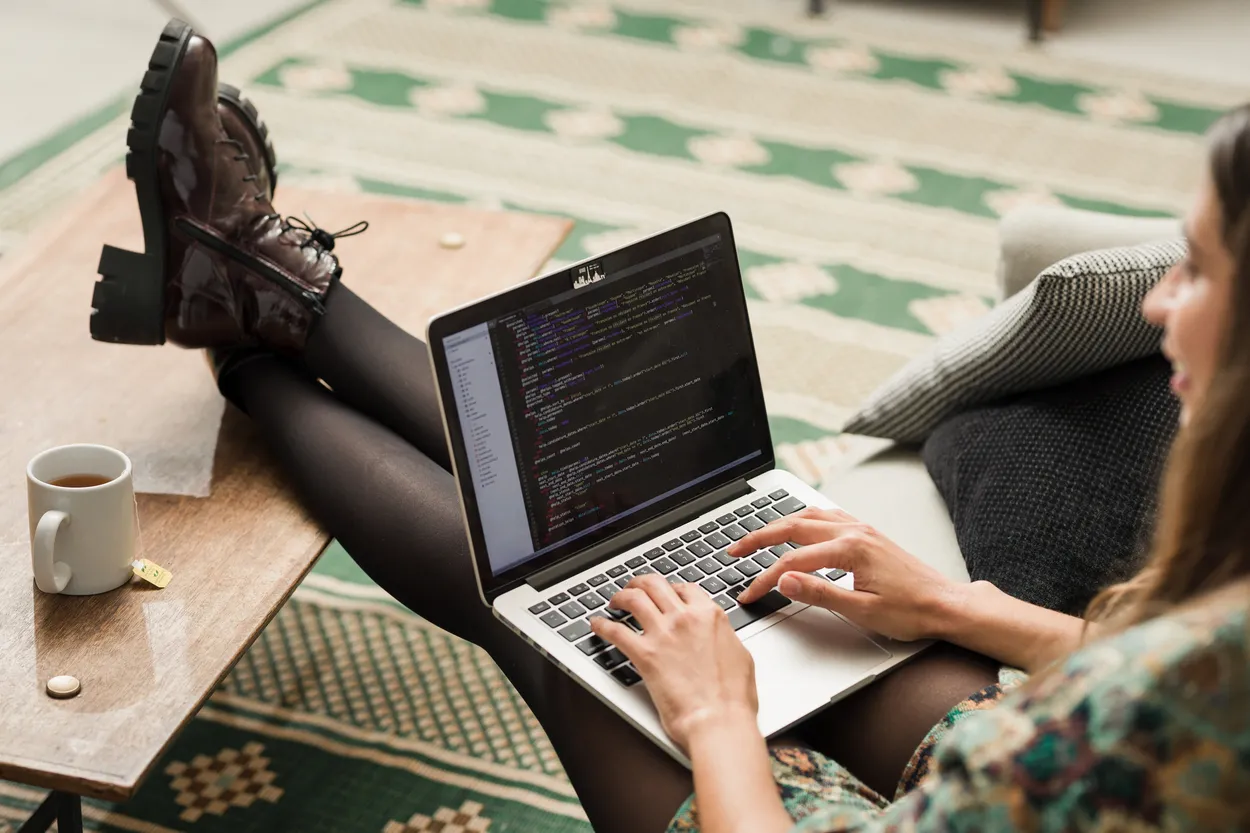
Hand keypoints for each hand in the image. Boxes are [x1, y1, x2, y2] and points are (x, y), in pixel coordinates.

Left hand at [591, 574, 758, 750]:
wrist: (719, 720)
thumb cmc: (733, 698)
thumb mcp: (740, 656)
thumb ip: (724, 638)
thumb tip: (718, 637)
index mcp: (710, 616)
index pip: (686, 589)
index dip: (671, 588)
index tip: (665, 594)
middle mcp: (685, 618)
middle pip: (655, 585)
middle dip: (641, 583)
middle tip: (634, 588)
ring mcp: (663, 634)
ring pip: (634, 598)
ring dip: (621, 596)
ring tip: (615, 601)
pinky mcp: (645, 655)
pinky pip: (616, 631)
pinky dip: (603, 625)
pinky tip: (597, 624)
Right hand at [730, 507, 958, 641]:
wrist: (946, 604)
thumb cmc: (912, 611)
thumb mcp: (862, 610)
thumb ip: (819, 592)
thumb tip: (784, 579)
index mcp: (850, 549)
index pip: (793, 561)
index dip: (766, 579)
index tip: (749, 593)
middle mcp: (854, 531)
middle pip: (793, 527)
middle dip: (759, 539)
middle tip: (733, 550)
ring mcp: (861, 529)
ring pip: (809, 516)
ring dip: (778, 524)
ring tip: (756, 537)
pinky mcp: (866, 533)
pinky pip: (827, 516)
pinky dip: (802, 519)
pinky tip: (796, 525)